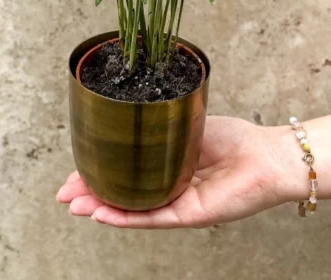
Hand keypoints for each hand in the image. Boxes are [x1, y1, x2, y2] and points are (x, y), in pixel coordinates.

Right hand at [56, 115, 294, 227]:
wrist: (266, 155)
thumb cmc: (234, 138)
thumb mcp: (187, 125)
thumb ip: (161, 128)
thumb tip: (130, 112)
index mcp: (167, 166)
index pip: (126, 172)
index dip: (99, 173)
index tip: (75, 171)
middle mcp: (168, 187)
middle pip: (123, 194)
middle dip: (91, 193)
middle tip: (64, 194)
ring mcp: (177, 203)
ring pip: (131, 209)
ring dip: (100, 208)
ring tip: (74, 204)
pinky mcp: (189, 215)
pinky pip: (152, 218)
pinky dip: (125, 217)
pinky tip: (102, 215)